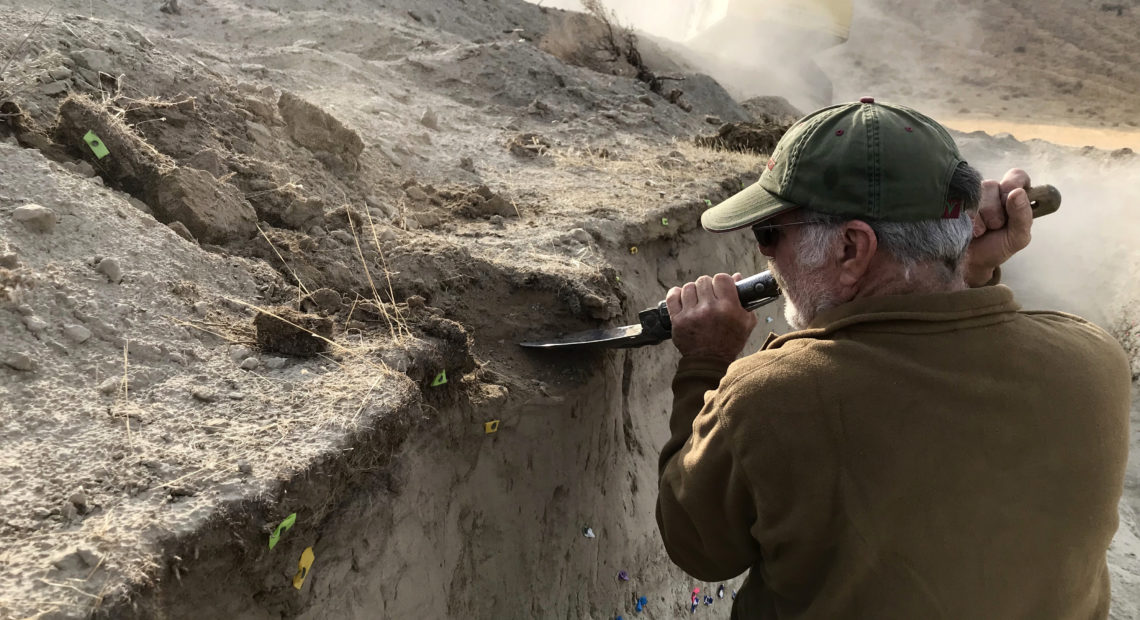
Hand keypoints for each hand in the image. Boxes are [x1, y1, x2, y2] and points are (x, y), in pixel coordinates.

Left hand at [666, 273, 757, 362]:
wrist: (710, 362)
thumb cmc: (729, 342)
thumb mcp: (745, 322)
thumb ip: (744, 299)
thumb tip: (737, 277)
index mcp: (728, 307)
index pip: (721, 278)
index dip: (721, 281)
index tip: (720, 288)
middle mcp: (709, 309)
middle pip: (703, 281)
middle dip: (707, 287)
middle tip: (708, 297)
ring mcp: (691, 314)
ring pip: (688, 287)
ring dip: (693, 292)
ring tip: (697, 301)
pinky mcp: (677, 320)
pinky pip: (672, 297)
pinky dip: (676, 295)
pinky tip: (683, 299)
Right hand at [964, 168, 1033, 286]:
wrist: (970, 262)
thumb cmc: (997, 247)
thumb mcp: (1018, 237)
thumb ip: (1023, 216)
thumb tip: (1018, 193)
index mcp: (1012, 195)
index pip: (1016, 175)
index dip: (1014, 184)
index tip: (1011, 197)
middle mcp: (992, 191)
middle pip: (994, 186)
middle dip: (996, 211)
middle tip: (995, 227)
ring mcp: (971, 195)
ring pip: (976, 195)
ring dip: (980, 218)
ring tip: (980, 231)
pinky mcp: (954, 201)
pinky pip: (960, 202)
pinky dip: (967, 219)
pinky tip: (968, 230)